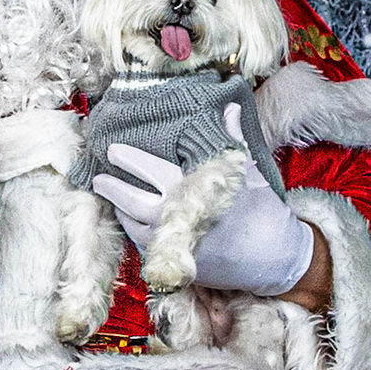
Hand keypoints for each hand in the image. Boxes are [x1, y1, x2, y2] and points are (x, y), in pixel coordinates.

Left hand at [90, 105, 315, 298]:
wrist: (272, 256)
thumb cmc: (260, 208)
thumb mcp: (245, 169)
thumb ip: (231, 138)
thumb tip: (230, 107)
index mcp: (190, 187)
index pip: (147, 168)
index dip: (126, 158)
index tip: (112, 150)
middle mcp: (174, 215)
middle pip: (128, 198)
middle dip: (109, 186)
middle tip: (97, 177)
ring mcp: (170, 241)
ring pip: (131, 224)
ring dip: (119, 209)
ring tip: (111, 195)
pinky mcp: (172, 262)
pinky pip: (142, 244)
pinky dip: (134, 229)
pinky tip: (131, 219)